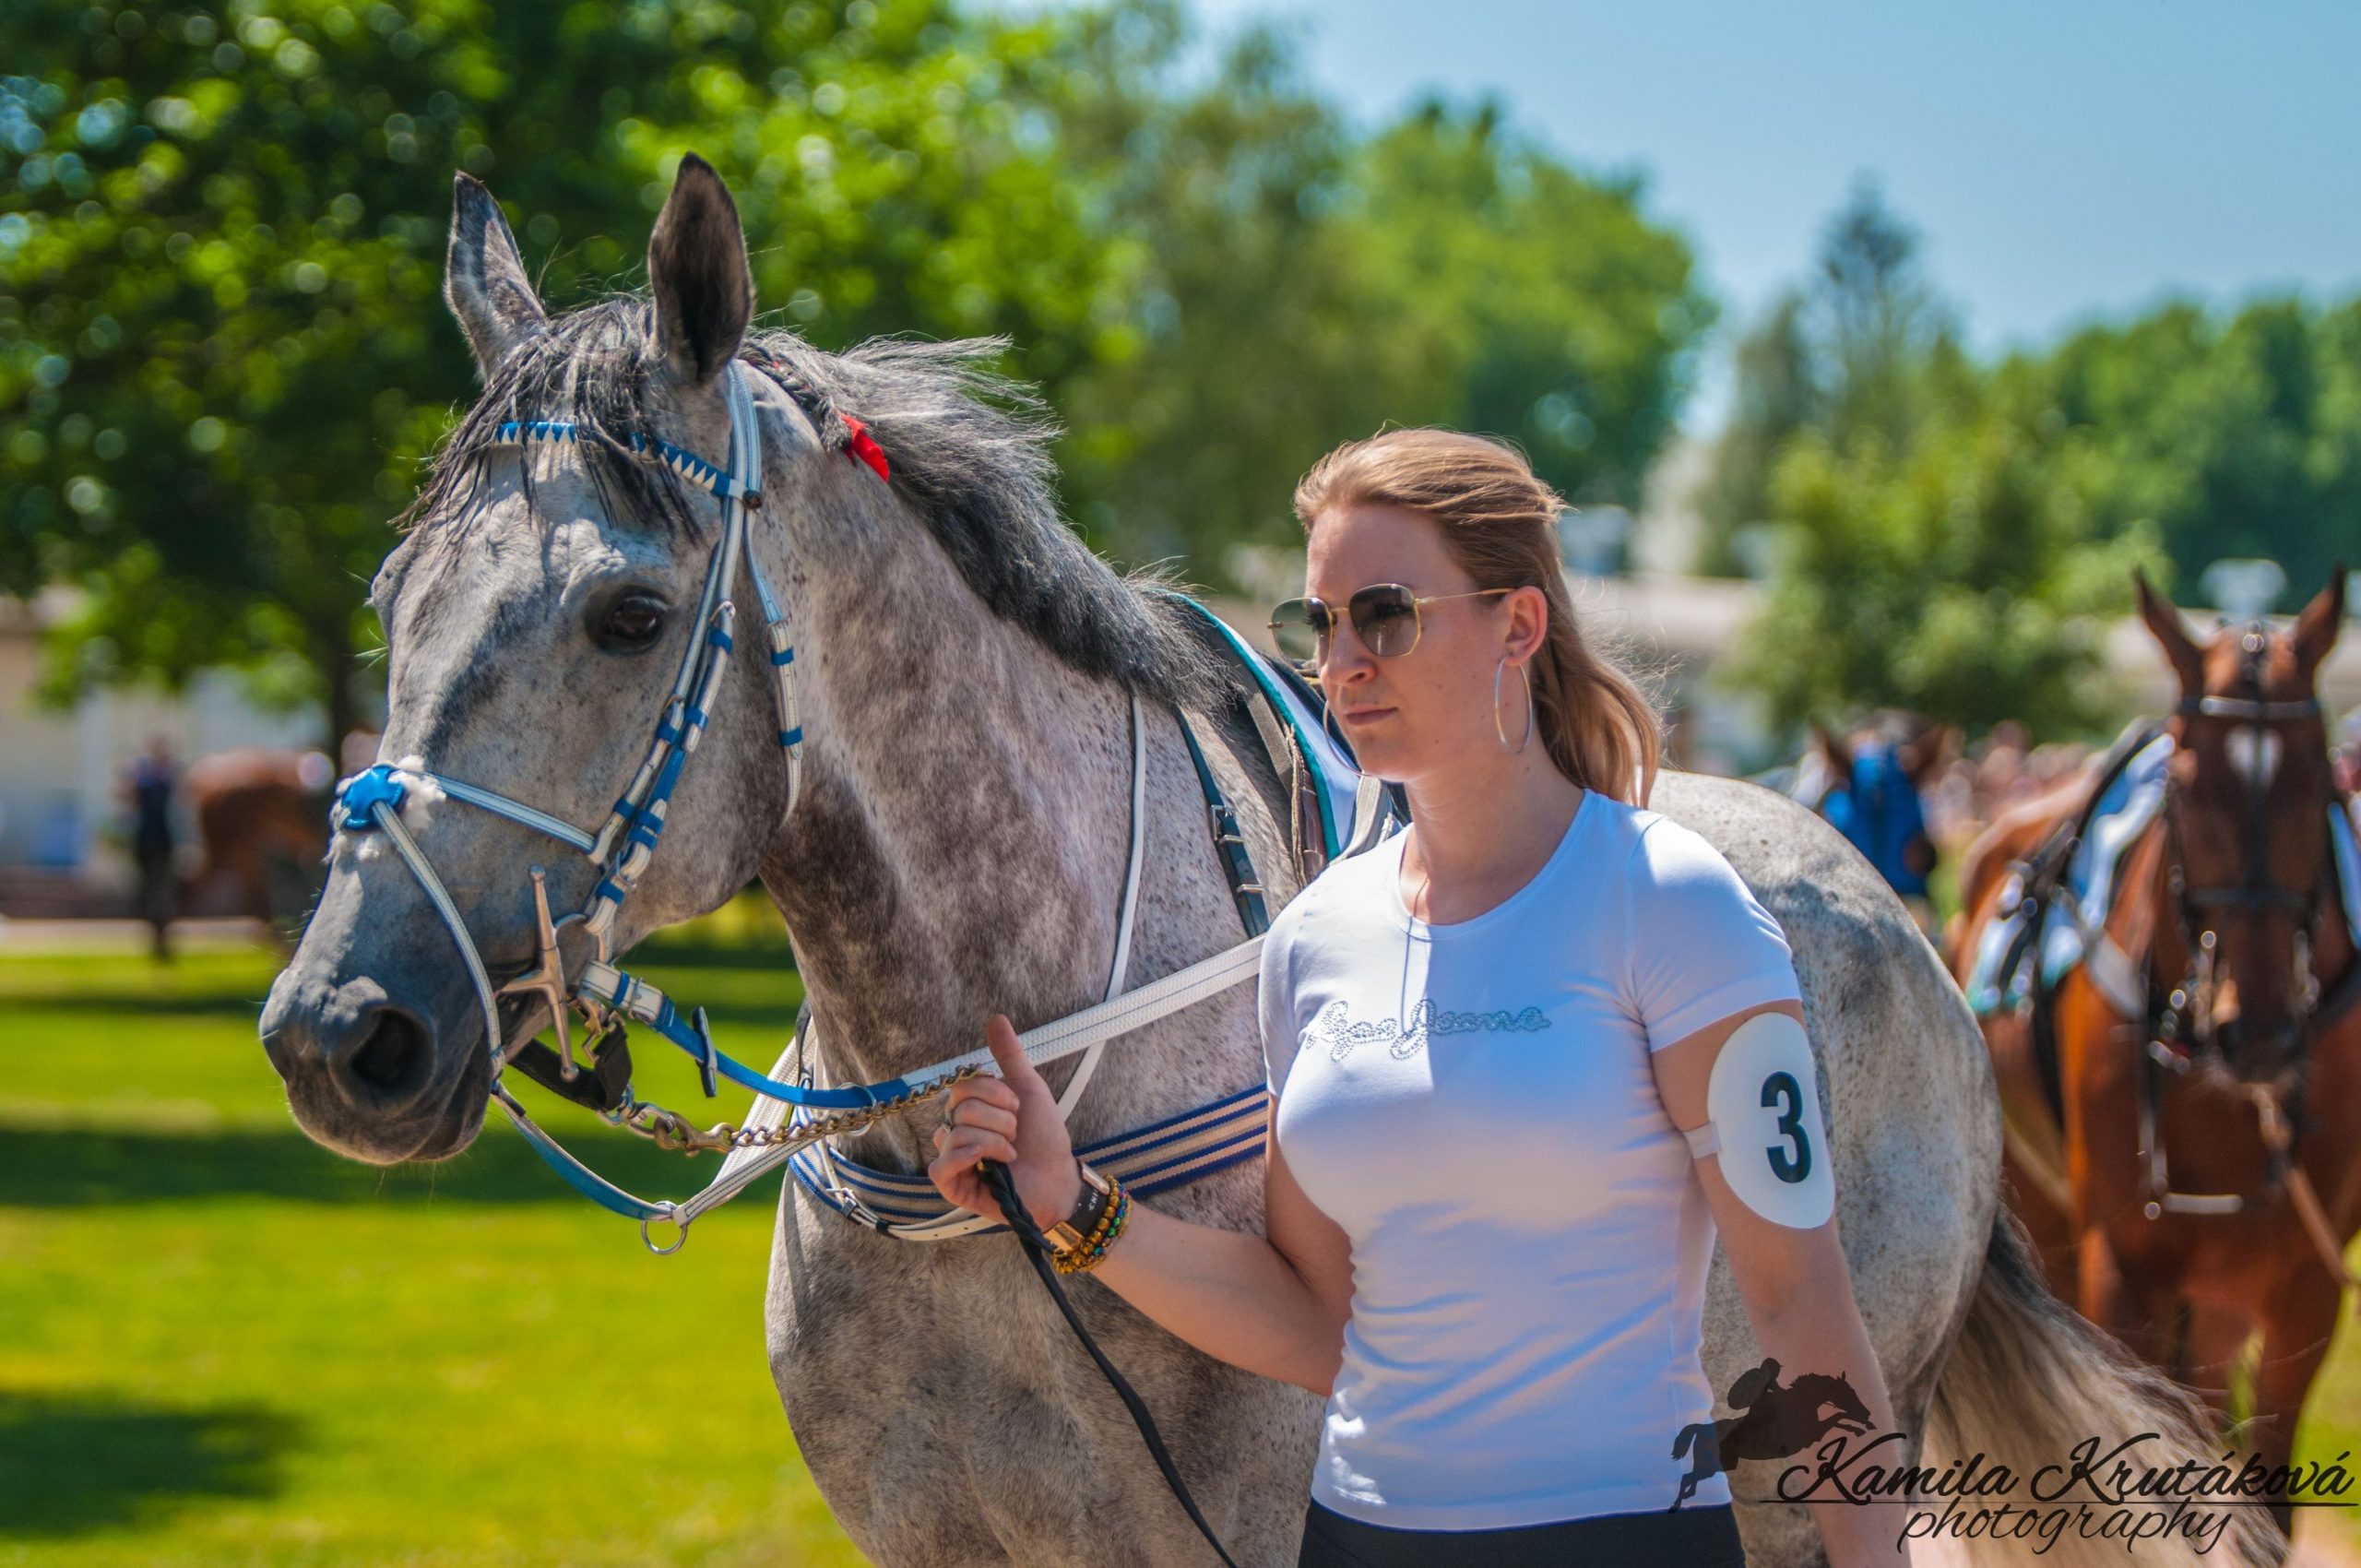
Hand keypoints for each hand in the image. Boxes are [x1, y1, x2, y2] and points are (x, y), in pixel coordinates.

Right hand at [926, 1013, 1081, 1228]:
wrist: (1059, 1177)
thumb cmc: (1045, 1137)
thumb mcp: (1028, 1089)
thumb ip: (1009, 1056)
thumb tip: (996, 1018)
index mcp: (970, 1111)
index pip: (962, 1088)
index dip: (993, 1093)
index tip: (1018, 1107)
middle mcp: (957, 1132)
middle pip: (960, 1109)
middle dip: (999, 1120)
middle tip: (1016, 1134)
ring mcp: (954, 1160)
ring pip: (955, 1134)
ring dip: (995, 1142)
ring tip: (1012, 1155)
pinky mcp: (954, 1187)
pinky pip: (940, 1167)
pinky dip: (964, 1158)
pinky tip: (986, 1161)